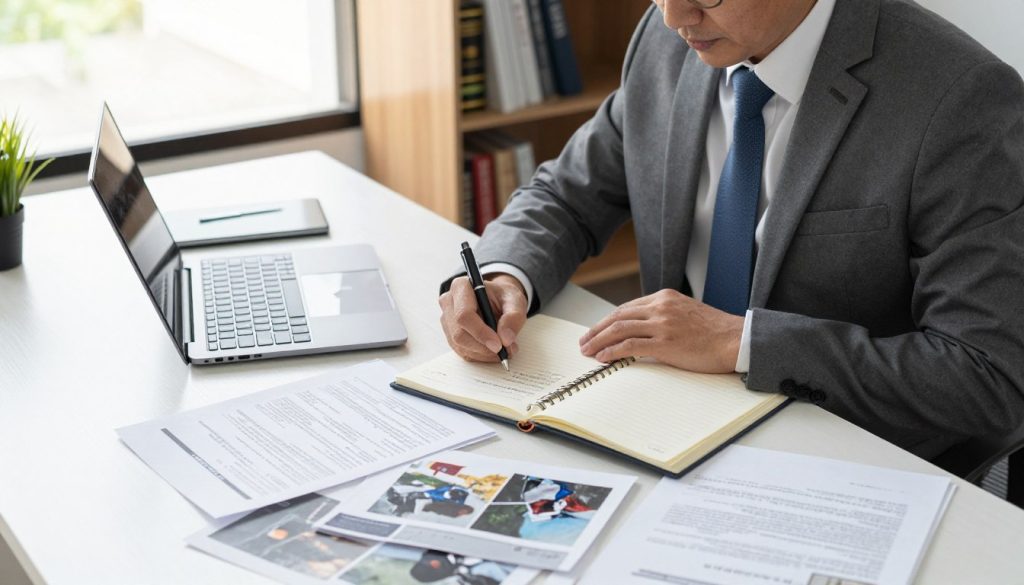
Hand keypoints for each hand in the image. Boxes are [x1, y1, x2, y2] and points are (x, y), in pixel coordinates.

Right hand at [439, 273, 527, 362]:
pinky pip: (463, 351)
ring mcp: (447, 320)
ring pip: (460, 346)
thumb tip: (506, 339)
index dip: (480, 332)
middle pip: (459, 334)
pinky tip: (493, 350)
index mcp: (461, 287)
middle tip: (505, 350)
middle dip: (483, 347)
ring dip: (484, 353)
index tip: (498, 345)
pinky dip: (480, 355)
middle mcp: (449, 302)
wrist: (497, 300)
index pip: (464, 315)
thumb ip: (513, 317)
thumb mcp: (515, 300)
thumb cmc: (503, 296)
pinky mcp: (450, 334)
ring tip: (503, 349)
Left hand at [578, 289, 743, 372]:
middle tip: (583, 342)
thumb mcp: (686, 313)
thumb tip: (643, 331)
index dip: (607, 321)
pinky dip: (612, 352)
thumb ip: (664, 316)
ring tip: (587, 351)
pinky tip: (603, 358)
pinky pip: (630, 345)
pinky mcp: (666, 342)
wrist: (736, 339)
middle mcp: (661, 307)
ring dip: (599, 341)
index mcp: (664, 297)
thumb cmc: (715, 332)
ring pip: (620, 329)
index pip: (627, 308)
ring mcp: (663, 324)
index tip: (596, 331)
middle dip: (597, 330)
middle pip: (618, 316)